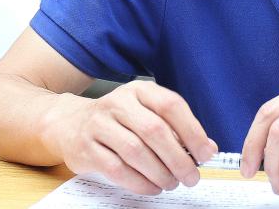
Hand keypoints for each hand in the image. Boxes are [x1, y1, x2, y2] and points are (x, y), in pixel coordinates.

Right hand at [47, 80, 216, 194]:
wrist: (70, 123)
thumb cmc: (119, 120)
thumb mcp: (146, 113)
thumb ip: (177, 128)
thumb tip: (208, 148)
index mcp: (139, 90)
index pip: (171, 105)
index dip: (192, 131)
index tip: (206, 153)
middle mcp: (119, 103)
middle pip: (154, 130)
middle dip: (178, 158)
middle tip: (191, 176)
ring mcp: (100, 125)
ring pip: (136, 151)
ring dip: (160, 172)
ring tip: (172, 183)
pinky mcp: (87, 148)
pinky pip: (117, 169)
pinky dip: (139, 182)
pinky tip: (152, 187)